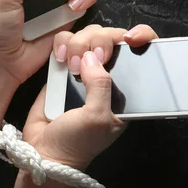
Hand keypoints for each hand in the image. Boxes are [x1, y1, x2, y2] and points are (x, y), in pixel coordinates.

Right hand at [22, 24, 158, 169]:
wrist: (44, 152)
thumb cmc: (77, 143)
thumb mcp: (98, 117)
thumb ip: (101, 85)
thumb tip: (92, 56)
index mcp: (127, 89)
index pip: (142, 53)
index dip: (141, 37)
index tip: (131, 38)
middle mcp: (106, 74)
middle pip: (111, 37)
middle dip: (101, 41)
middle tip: (89, 61)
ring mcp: (83, 68)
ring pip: (87, 34)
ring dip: (79, 44)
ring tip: (72, 68)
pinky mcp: (61, 66)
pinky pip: (64, 41)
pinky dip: (61, 44)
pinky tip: (61, 59)